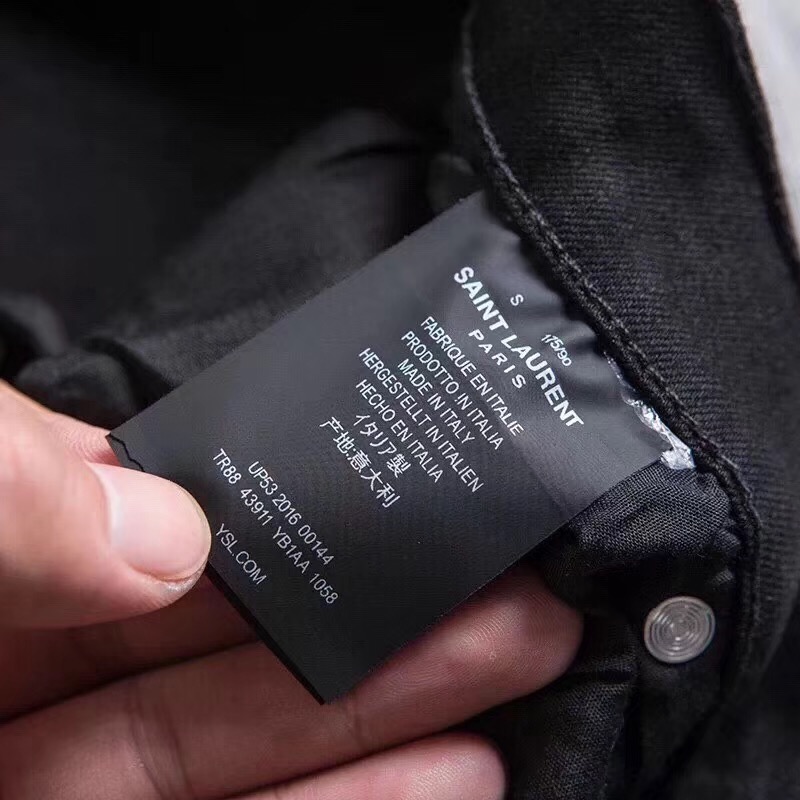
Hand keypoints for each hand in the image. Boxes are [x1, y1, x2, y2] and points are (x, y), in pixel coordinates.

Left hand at [0, 382, 581, 798]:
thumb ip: (16, 497)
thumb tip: (169, 530)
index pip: (162, 507)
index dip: (284, 500)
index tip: (393, 484)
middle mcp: (32, 653)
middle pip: (235, 629)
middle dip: (376, 607)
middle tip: (509, 585)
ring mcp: (49, 768)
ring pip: (246, 732)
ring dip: (388, 711)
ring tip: (516, 662)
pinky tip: (451, 776)